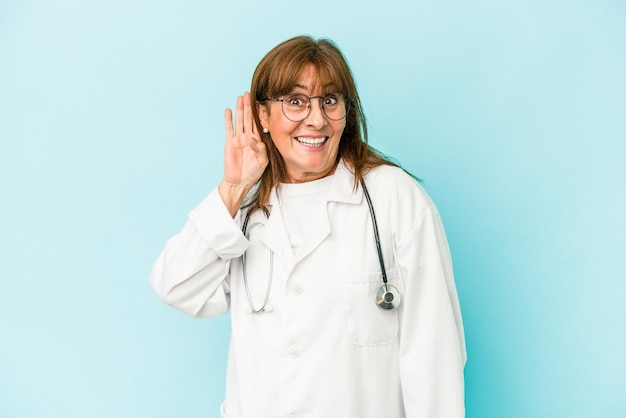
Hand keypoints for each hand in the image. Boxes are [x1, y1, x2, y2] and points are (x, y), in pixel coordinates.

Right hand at [219, 92, 267, 215]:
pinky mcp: (229, 142)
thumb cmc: (253, 172)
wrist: (240, 181)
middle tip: (248, 93)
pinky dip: (228, 120)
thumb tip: (253, 140)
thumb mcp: (263, 161)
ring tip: (240, 97)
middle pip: (248, 118)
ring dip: (240, 109)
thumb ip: (261, 149)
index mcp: (257, 140)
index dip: (259, 113)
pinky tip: (228, 111)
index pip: (258, 123)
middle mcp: (248, 137)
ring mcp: (238, 139)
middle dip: (249, 106)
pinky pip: (229, 129)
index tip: (261, 101)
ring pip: (239, 120)